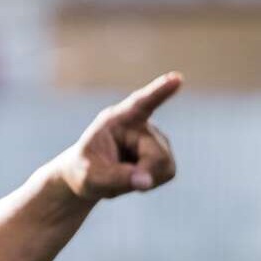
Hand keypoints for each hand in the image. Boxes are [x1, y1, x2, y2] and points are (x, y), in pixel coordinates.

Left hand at [55, 72, 181, 201]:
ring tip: (122, 173)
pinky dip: (149, 182)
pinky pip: (167, 173)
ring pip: (164, 167)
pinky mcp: (164, 152)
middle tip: (115, 180)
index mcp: (117, 119)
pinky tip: (134, 175)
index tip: (176, 79)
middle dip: (141, 174)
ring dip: (143, 179)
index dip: (159, 92)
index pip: (141, 104)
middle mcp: (140, 124)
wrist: (89, 174)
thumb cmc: (85, 170)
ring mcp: (156, 137)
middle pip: (156, 156)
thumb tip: (146, 182)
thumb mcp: (90, 178)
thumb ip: (115, 178)